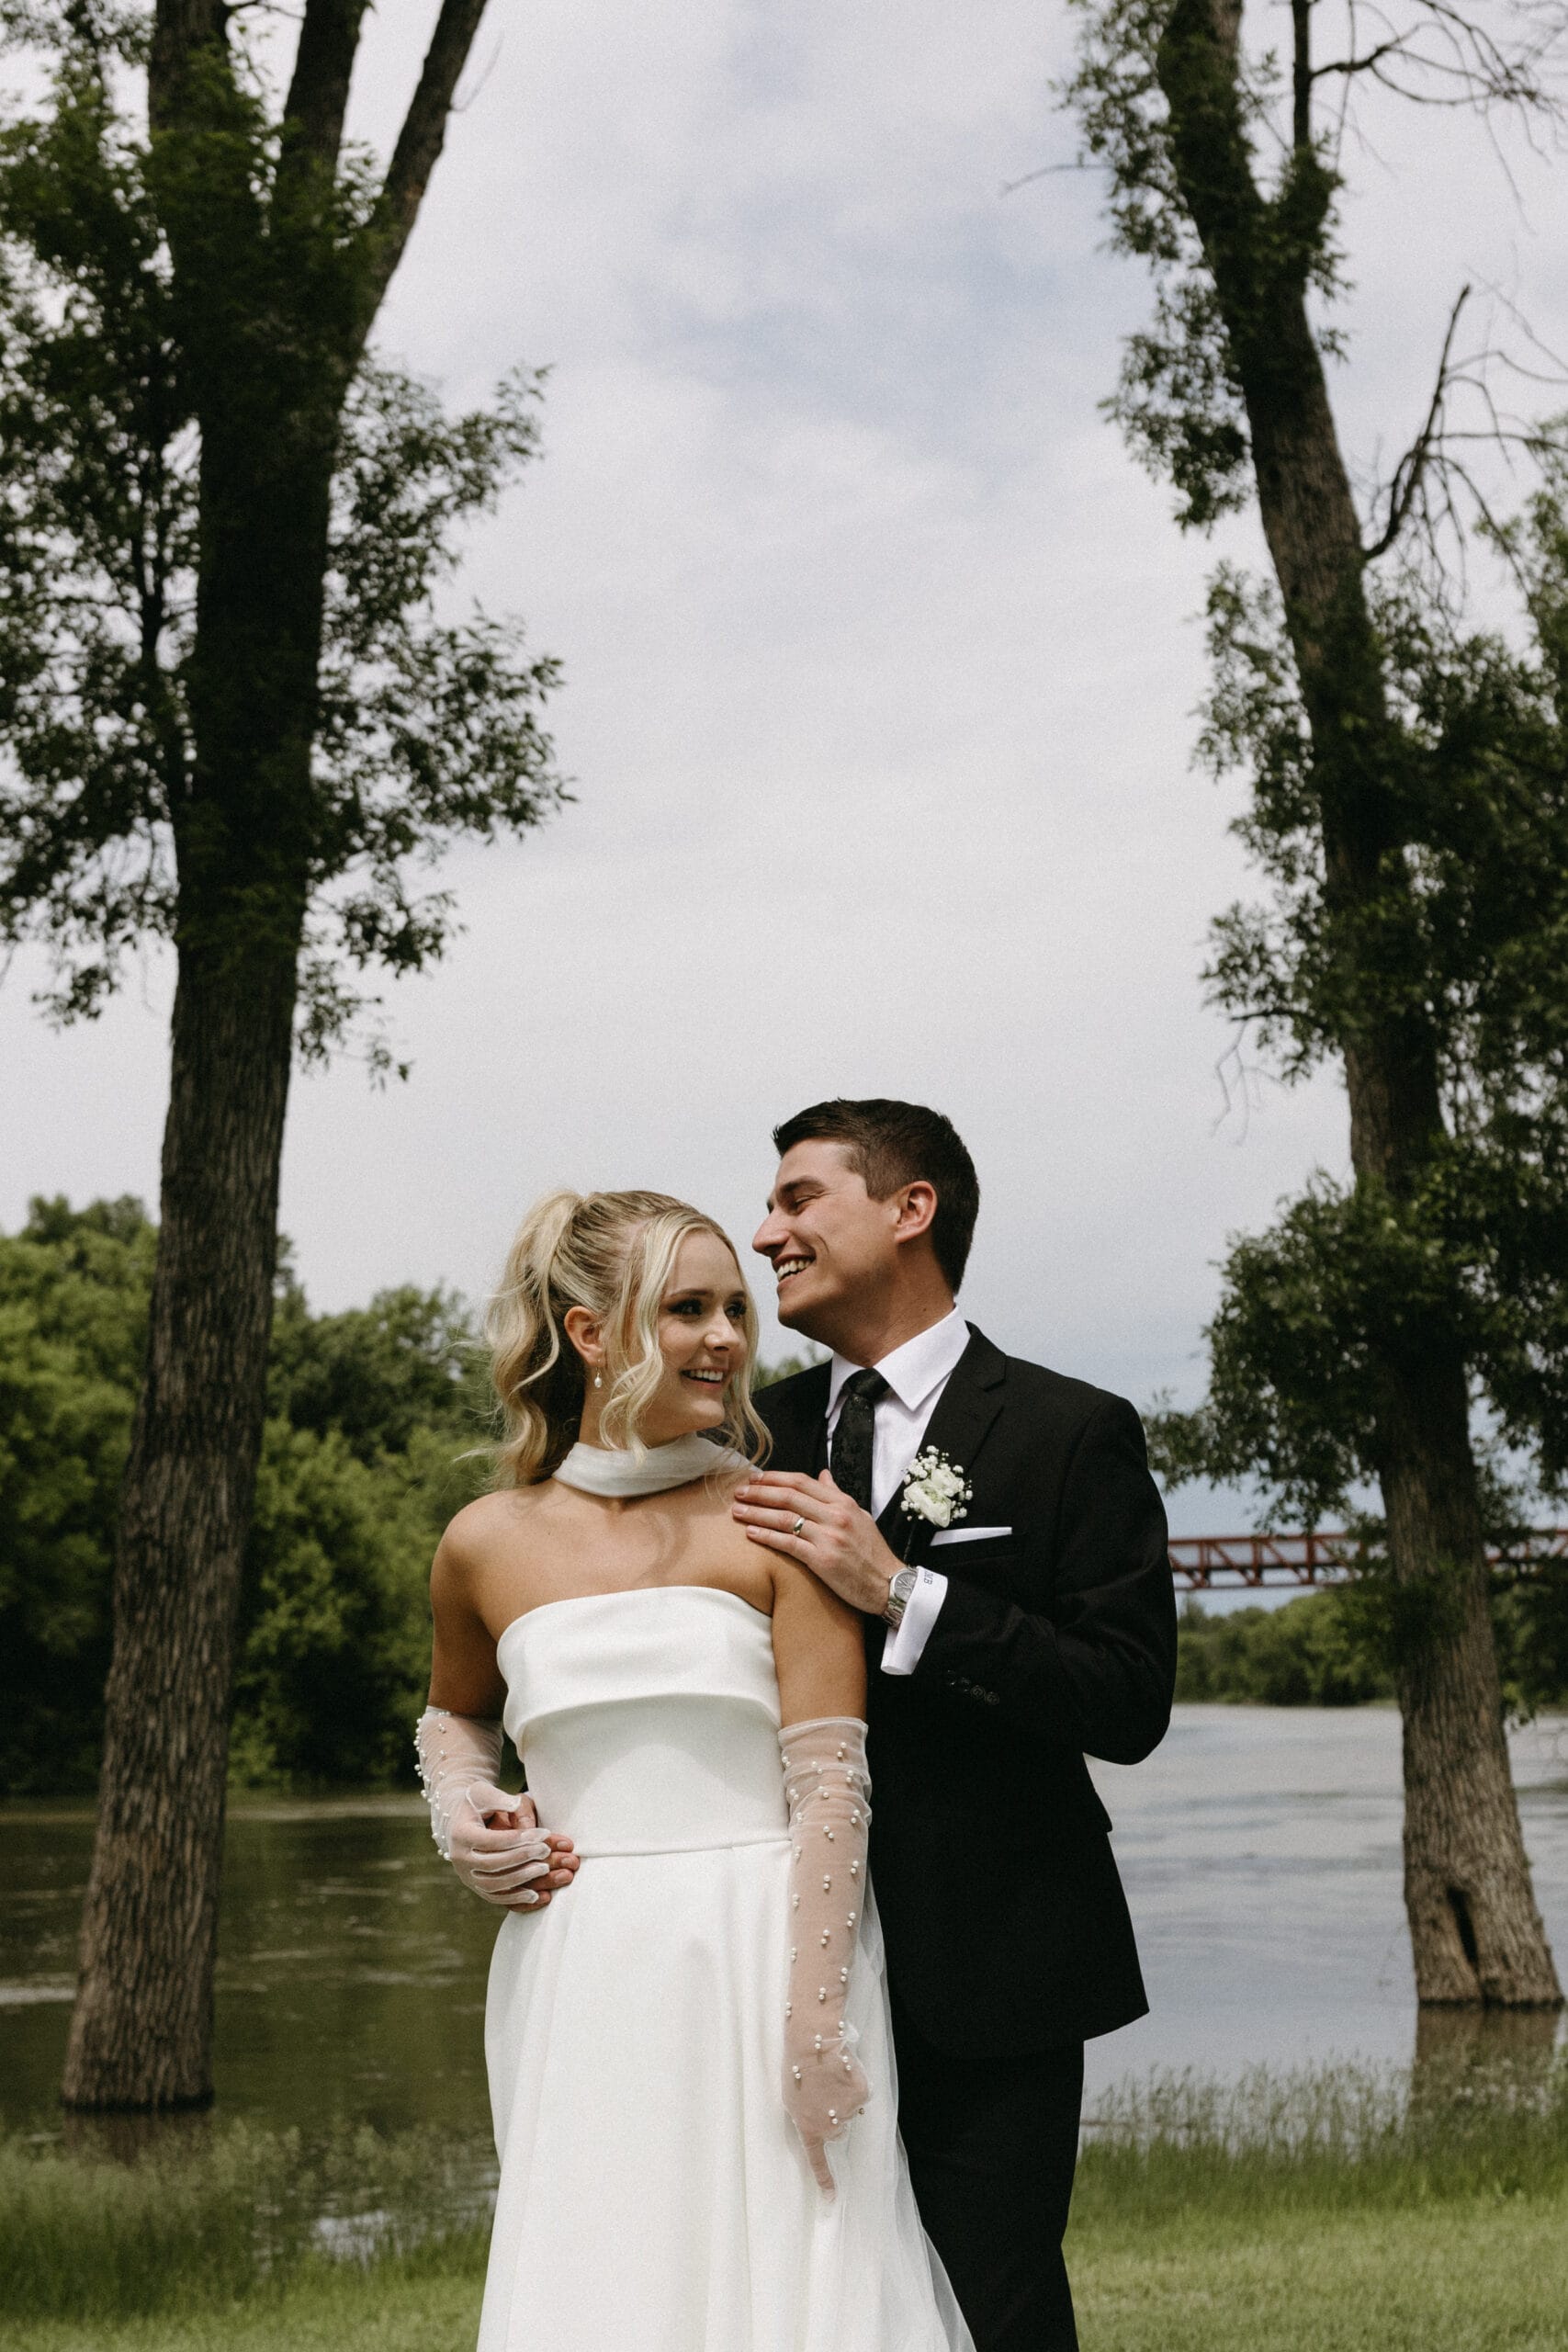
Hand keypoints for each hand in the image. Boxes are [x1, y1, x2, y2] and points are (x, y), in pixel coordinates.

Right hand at [449, 1786, 580, 1910]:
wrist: (460, 1818)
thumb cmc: (477, 1802)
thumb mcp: (485, 1792)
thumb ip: (501, 1799)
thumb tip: (518, 1810)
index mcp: (461, 1834)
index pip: (491, 1841)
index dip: (519, 1838)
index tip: (544, 1833)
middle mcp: (460, 1859)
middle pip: (493, 1864)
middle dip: (523, 1858)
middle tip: (547, 1851)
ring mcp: (467, 1876)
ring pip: (494, 1886)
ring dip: (522, 1880)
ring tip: (546, 1869)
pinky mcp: (476, 1887)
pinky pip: (496, 1898)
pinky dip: (517, 1900)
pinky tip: (538, 1896)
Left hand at [733, 1469, 900, 1614]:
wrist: (888, 1584)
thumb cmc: (873, 1552)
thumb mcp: (859, 1516)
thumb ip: (837, 1495)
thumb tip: (822, 1475)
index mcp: (843, 1503)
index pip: (802, 1482)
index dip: (775, 1478)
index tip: (755, 1479)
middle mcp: (835, 1516)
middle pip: (789, 1497)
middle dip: (760, 1492)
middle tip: (739, 1492)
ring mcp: (829, 1537)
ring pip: (784, 1518)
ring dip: (757, 1513)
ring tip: (737, 1511)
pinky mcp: (822, 1560)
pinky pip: (788, 1544)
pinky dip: (767, 1537)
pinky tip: (751, 1534)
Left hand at [784, 2037, 871, 2196]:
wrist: (812, 2041)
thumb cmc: (796, 2067)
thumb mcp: (791, 2099)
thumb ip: (806, 2118)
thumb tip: (822, 2126)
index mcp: (808, 2128)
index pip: (816, 2159)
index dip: (825, 2180)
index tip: (831, 2198)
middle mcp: (829, 2126)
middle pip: (838, 2131)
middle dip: (833, 2117)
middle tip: (823, 2092)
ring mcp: (846, 2112)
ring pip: (850, 2112)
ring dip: (843, 2099)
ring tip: (830, 2077)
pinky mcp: (860, 2096)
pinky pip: (861, 2096)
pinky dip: (854, 2085)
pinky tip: (842, 2071)